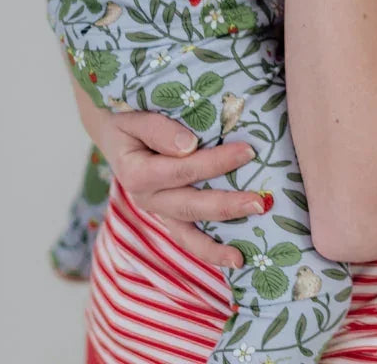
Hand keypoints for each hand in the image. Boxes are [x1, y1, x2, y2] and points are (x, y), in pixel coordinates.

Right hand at [70, 73, 260, 269]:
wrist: (116, 133)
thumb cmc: (129, 120)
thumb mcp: (134, 117)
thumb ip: (158, 129)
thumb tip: (188, 144)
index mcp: (136, 173)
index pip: (181, 169)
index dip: (214, 162)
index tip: (248, 151)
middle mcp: (146, 198)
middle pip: (190, 205)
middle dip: (227, 204)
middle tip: (260, 201)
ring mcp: (159, 210)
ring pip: (188, 232)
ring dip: (218, 243)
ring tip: (244, 255)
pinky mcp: (169, 215)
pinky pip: (188, 239)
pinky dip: (209, 251)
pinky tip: (235, 259)